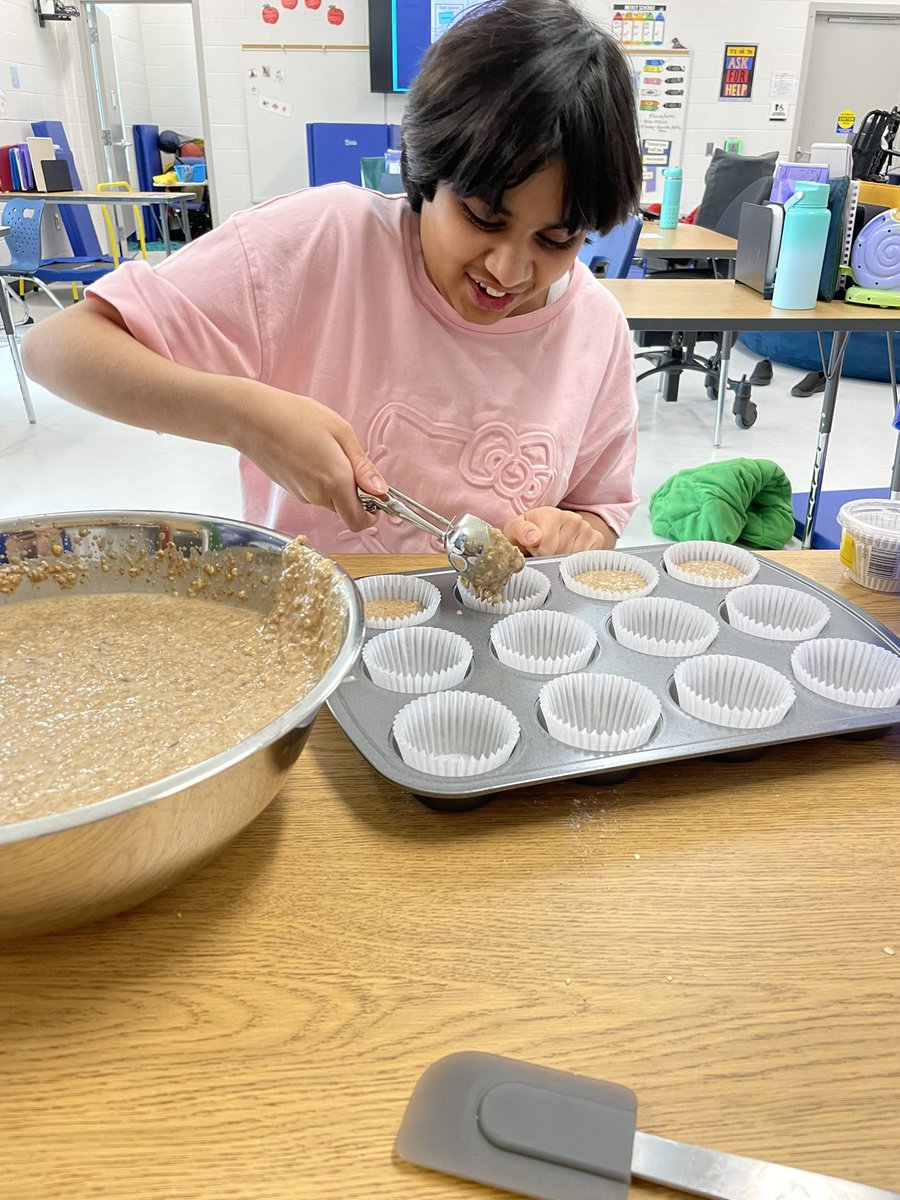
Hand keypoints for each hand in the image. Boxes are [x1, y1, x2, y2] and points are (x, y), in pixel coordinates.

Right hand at [235, 384, 387, 531]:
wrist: (250, 418)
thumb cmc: (295, 416)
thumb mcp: (341, 431)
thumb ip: (363, 466)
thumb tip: (381, 491)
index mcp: (336, 481)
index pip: (359, 522)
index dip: (372, 515)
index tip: (376, 497)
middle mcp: (318, 495)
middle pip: (346, 509)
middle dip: (354, 492)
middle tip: (347, 459)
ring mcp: (301, 494)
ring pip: (330, 500)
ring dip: (336, 484)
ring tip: (324, 450)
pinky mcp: (290, 489)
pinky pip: (314, 492)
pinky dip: (319, 479)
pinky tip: (309, 453)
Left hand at [502, 507, 611, 556]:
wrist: (546, 529)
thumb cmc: (528, 532)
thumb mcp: (514, 530)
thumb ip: (520, 531)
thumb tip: (533, 537)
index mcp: (551, 514)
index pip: (546, 547)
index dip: (537, 554)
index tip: (533, 549)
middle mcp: (572, 519)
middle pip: (561, 555)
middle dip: (549, 559)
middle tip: (544, 552)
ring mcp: (586, 528)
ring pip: (574, 560)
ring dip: (563, 562)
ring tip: (555, 552)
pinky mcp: (597, 538)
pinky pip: (588, 560)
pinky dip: (577, 563)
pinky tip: (568, 555)